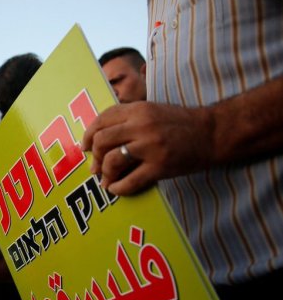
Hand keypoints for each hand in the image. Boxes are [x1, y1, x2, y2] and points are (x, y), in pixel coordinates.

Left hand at [81, 101, 213, 194]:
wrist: (214, 133)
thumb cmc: (181, 123)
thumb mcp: (153, 111)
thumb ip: (128, 119)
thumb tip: (100, 137)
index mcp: (139, 110)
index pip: (102, 119)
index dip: (88, 134)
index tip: (84, 147)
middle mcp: (142, 126)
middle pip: (102, 141)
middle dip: (94, 156)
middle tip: (95, 167)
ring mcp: (151, 147)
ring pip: (112, 160)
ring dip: (105, 173)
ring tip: (106, 179)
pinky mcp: (160, 166)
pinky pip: (130, 181)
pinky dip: (118, 188)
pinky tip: (116, 189)